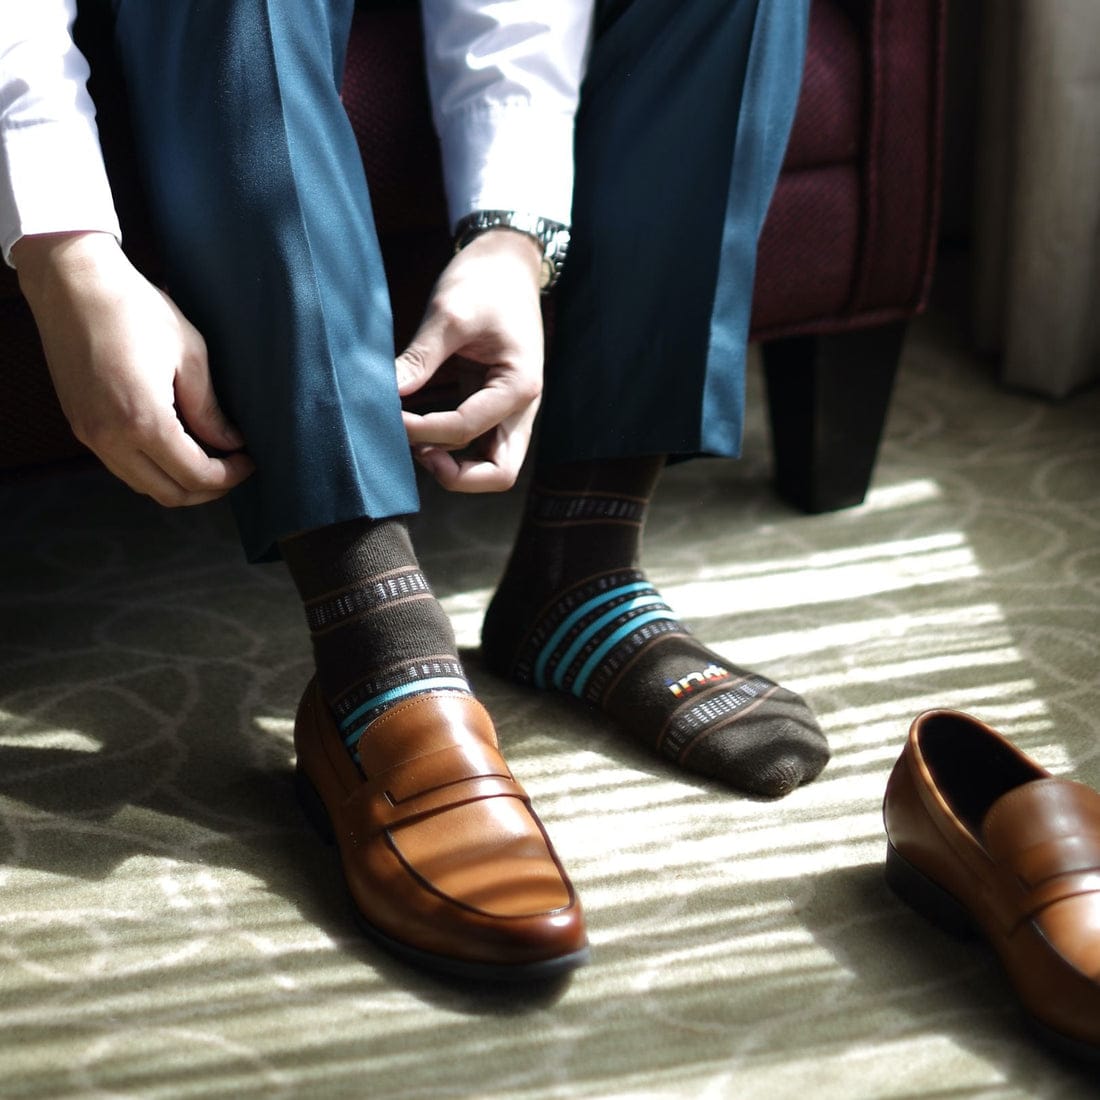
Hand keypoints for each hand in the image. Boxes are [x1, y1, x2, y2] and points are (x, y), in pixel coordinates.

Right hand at [14, 232, 253, 506]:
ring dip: (179, 482)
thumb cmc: (134, 309)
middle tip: (233, 468)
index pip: (195, 476)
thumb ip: (209, 410)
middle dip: (207, 489)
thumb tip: (230, 443)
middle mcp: (110, 438)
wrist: (73, 283)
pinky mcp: (80, 426)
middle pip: (169, 493)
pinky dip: (152, 468)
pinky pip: (122, 466)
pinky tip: (175, 446)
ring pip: (143, 485)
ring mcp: (90, 435)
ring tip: (208, 458)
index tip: (249, 462)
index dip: (229, 477)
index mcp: (143, 421)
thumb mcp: (190, 356)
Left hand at [395, 228, 543, 491]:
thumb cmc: (485, 281)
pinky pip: (480, 445)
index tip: (389, 414)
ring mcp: (512, 411)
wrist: (508, 261)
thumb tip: (385, 395)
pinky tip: (421, 432)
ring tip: (416, 443)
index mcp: (519, 385)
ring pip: (492, 467)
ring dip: (455, 466)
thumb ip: (419, 358)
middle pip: (499, 473)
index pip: (467, 428)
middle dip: (455, 474)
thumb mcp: (449, 312)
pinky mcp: (495, 406)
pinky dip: (453, 449)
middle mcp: (523, 408)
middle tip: (416, 451)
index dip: (422, 430)